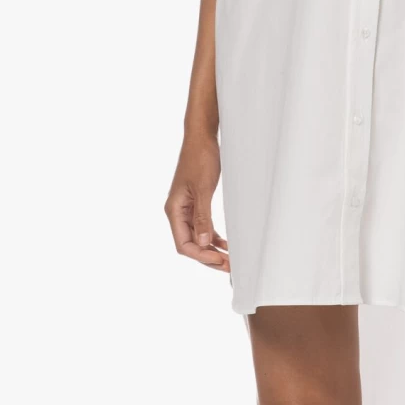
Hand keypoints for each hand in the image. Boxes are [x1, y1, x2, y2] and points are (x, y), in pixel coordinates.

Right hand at [166, 133, 229, 271]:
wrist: (201, 138)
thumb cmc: (200, 158)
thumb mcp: (203, 189)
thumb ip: (203, 217)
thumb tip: (204, 242)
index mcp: (174, 210)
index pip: (183, 244)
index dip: (201, 256)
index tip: (219, 261)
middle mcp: (177, 212)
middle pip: (190, 244)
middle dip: (208, 257)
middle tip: (229, 266)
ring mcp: (186, 209)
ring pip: (198, 238)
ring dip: (213, 250)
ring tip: (230, 260)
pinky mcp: (196, 204)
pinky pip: (203, 227)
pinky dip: (214, 238)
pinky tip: (226, 245)